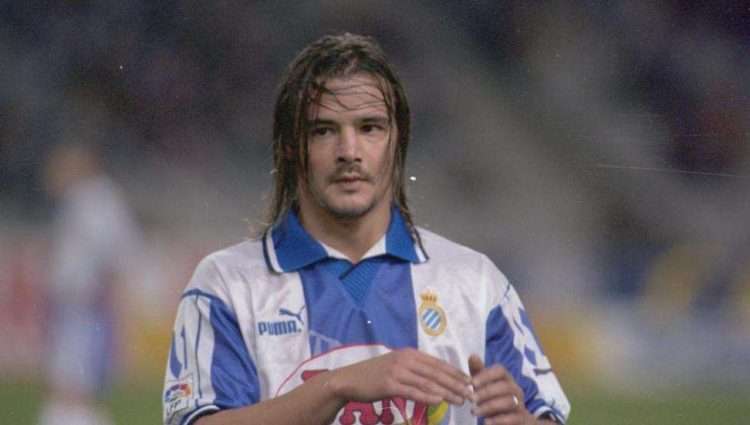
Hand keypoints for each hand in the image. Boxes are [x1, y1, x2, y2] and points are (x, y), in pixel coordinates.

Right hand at [328, 348, 472, 406]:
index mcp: (410, 353)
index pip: (438, 363)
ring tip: (460, 400)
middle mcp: (405, 359)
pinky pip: (412, 391)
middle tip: (471, 393)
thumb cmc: (374, 375)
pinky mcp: (389, 384)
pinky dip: (427, 396)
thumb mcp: (396, 367)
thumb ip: (414, 370)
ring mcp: (397, 371)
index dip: (455, 373)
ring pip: (428, 382)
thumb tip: (435, 379)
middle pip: (436, 372)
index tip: (470, 382)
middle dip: (456, 383)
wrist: (349, 380)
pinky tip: (439, 401)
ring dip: (447, 392)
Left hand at [469, 354, 532, 424]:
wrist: (515, 419)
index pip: (500, 371)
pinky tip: (486, 422)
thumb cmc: (496, 398)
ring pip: (509, 402)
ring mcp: (520, 404)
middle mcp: (516, 389)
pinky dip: (499, 420)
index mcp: (507, 379)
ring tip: (474, 411)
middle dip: (486, 392)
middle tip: (471, 399)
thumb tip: (472, 355)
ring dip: (490, 406)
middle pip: (505, 386)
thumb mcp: (486, 385)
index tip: (471, 383)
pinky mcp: (522, 418)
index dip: (486, 375)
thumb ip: (479, 372)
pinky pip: (514, 418)